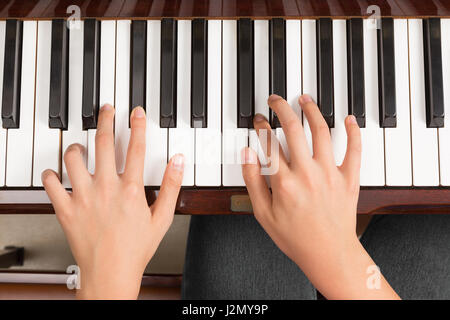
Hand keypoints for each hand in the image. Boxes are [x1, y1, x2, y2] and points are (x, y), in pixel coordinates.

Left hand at [42, 105, 183, 298]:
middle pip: (105, 142)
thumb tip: (179, 162)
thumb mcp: (162, 219)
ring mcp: (84, 196)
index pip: (137, 148)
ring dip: (77, 146)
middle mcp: (106, 187)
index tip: (136, 113)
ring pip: (73, 157)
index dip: (137, 125)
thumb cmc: (135, 249)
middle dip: (106, 119)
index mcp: (131, 189)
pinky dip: (51, 174)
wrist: (110, 273)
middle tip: (106, 109)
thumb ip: (172, 187)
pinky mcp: (66, 209)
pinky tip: (57, 172)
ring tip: (81, 144)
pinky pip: (51, 183)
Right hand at [242, 94, 398, 299]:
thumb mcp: (263, 214)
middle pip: (293, 128)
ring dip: (312, 110)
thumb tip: (247, 154)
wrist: (329, 254)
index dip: (262, 126)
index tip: (259, 120)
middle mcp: (307, 173)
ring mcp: (330, 173)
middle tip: (276, 99)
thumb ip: (253, 181)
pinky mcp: (348, 178)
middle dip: (282, 108)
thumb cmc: (295, 237)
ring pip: (322, 131)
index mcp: (284, 182)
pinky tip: (349, 118)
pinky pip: (354, 150)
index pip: (269, 143)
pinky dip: (353, 132)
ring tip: (304, 99)